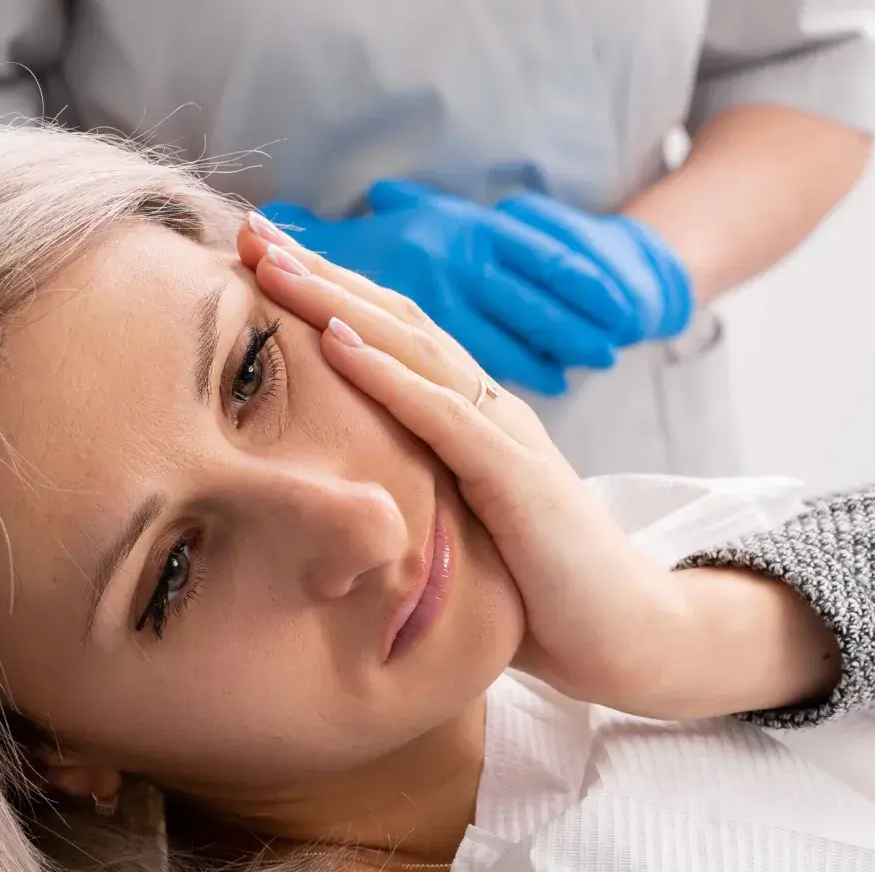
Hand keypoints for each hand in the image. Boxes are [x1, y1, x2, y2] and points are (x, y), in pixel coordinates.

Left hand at [239, 215, 833, 718]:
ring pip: (412, 349)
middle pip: (395, 324)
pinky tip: (335, 342)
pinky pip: (443, 416)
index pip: (392, 342)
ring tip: (272, 264)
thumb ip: (412, 507)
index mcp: (472, 425)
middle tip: (247, 232)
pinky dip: (387, 375)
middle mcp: (489, 414)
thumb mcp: (459, 541)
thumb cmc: (542, 602)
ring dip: (337, 302)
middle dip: (319, 275)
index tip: (255, 264)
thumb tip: (339, 511)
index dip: (326, 297)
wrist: (627, 637)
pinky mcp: (519, 479)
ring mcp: (507, 439)